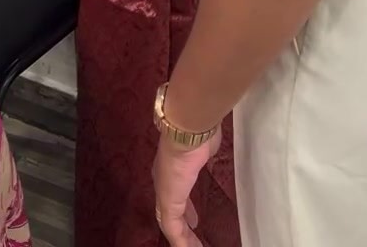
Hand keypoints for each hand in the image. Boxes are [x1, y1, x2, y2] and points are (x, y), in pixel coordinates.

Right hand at [153, 130, 221, 246]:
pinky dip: (200, 190)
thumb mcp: (170, 199)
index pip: (167, 219)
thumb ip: (173, 223)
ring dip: (188, 211)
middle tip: (192, 239)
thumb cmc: (176, 165)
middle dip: (181, 226)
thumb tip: (180, 246)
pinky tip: (205, 188)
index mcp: (161, 189)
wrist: (188, 130)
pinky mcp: (201, 157)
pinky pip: (199, 178)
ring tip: (195, 220)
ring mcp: (186, 168)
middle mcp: (170, 180)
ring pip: (185, 195)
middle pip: (174, 208)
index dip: (179, 237)